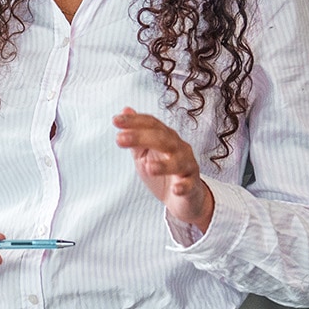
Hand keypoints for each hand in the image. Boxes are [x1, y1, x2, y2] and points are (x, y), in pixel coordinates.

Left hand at [113, 108, 213, 230]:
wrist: (182, 197)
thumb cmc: (162, 173)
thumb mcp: (144, 155)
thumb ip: (136, 137)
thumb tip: (125, 111)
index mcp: (166, 138)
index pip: (152, 124)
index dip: (135, 121)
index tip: (116, 121)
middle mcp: (178, 148)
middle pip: (163, 139)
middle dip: (141, 137)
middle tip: (120, 139)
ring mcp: (187, 166)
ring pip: (178, 162)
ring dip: (164, 165)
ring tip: (150, 167)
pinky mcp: (192, 185)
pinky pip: (189, 184)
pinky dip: (183, 186)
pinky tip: (176, 189)